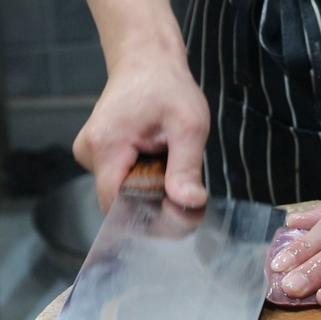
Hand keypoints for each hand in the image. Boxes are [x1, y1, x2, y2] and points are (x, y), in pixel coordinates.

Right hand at [73, 47, 209, 211]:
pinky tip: (156, 158)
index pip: (117, 206)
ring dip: (150, 187)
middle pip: (121, 201)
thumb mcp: (189, 127)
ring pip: (122, 191)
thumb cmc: (168, 87)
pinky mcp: (98, 154)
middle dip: (154, 201)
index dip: (148, 217)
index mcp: (106, 146)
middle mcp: (89, 153)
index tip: (178, 212)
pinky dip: (143, 177)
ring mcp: (90, 153)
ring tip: (168, 161)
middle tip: (184, 184)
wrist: (147, 60)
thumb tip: (190, 203)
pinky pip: (121, 179)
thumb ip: (187, 168)